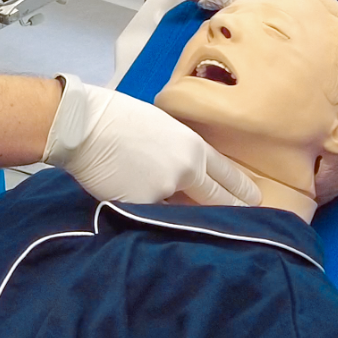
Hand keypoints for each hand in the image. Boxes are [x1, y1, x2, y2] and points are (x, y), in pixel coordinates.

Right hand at [42, 75, 260, 205]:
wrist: (83, 125)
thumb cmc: (117, 115)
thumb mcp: (161, 125)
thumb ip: (180, 149)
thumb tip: (186, 171)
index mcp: (193, 146)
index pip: (228, 175)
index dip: (242, 189)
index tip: (254, 200)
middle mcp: (186, 171)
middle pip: (218, 200)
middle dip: (229, 211)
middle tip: (241, 222)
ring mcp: (164, 192)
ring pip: (183, 211)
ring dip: (184, 214)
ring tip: (184, 218)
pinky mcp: (141, 207)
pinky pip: (154, 216)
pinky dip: (153, 216)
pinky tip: (145, 208)